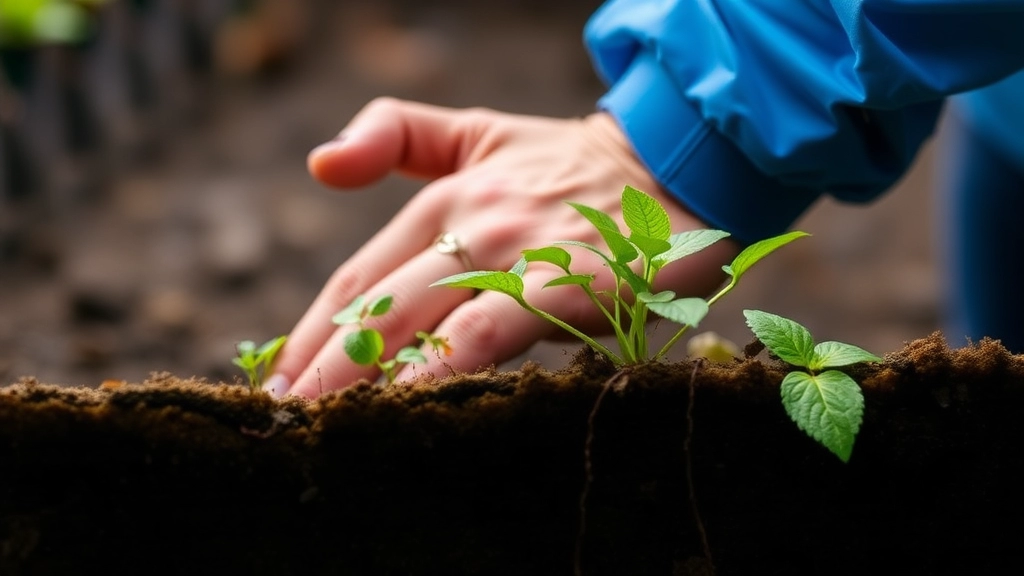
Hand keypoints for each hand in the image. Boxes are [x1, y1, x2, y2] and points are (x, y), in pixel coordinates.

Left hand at [268, 97, 739, 396]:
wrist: (677, 164)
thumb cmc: (572, 165)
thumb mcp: (479, 131)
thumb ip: (398, 134)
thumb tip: (319, 164)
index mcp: (446, 196)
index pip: (361, 276)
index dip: (313, 329)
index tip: (278, 376)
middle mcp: (470, 223)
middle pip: (375, 305)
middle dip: (321, 365)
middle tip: (280, 414)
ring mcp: (514, 252)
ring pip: (418, 318)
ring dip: (362, 372)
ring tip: (321, 419)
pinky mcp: (564, 283)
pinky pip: (487, 333)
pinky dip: (440, 366)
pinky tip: (405, 400)